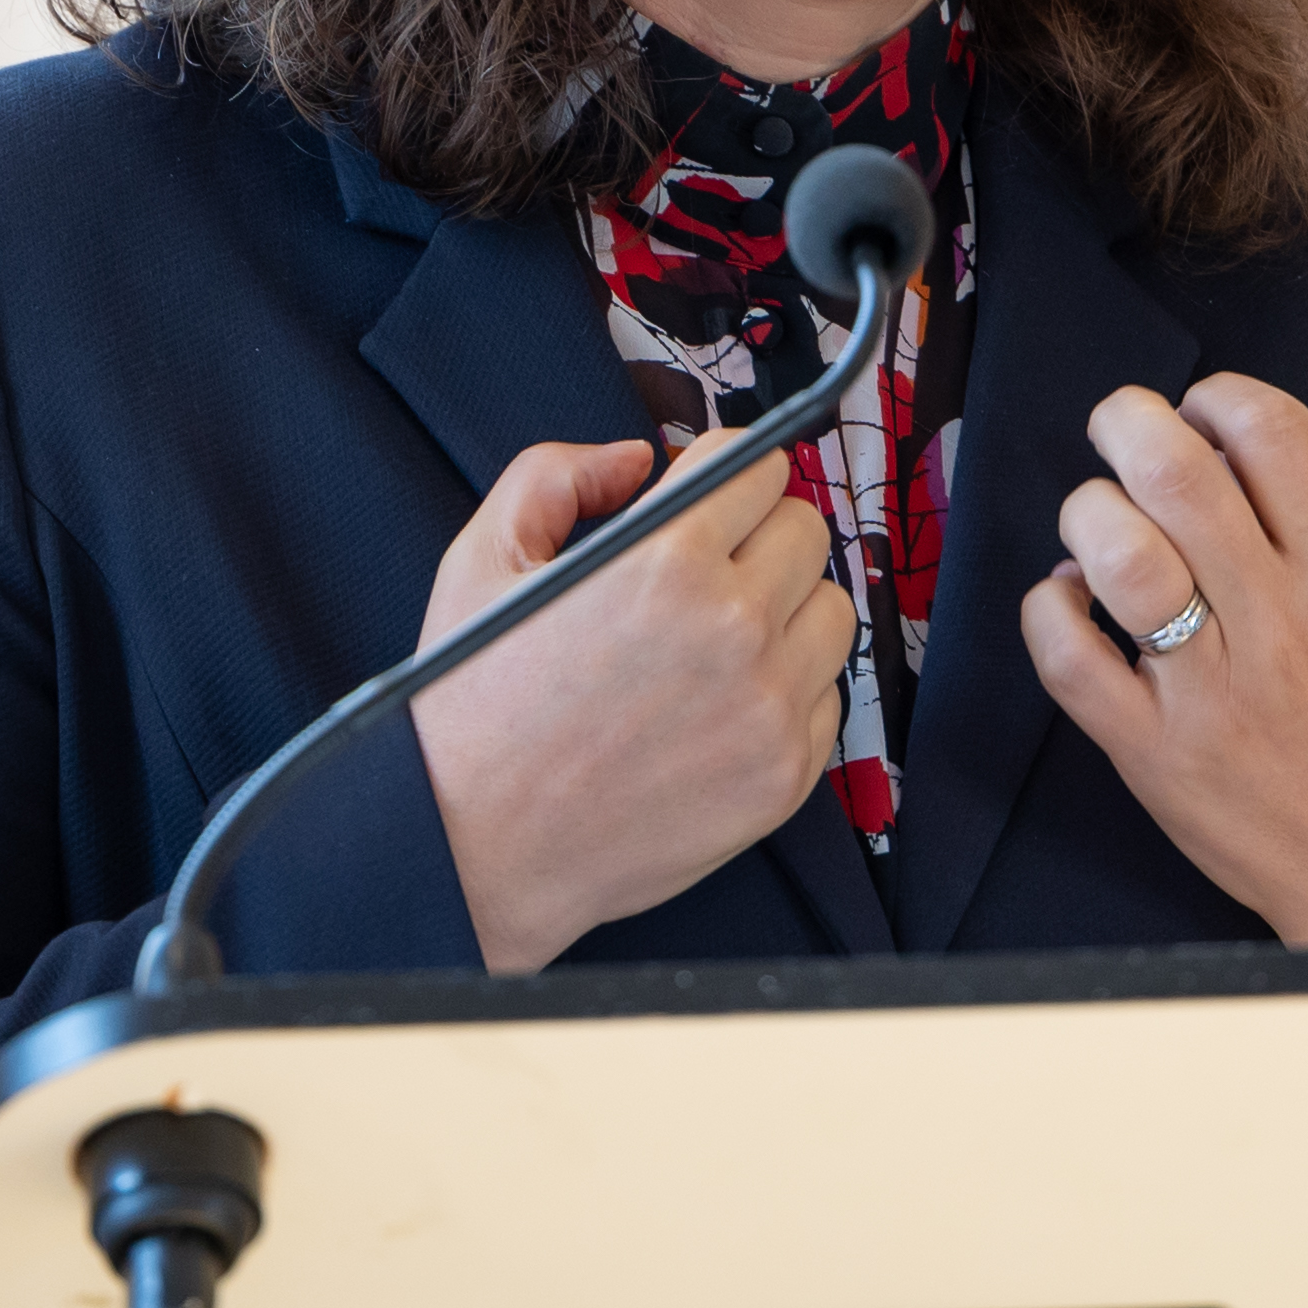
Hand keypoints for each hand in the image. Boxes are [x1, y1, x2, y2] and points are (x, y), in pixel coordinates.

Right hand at [412, 435, 853, 970]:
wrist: (476, 847)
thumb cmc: (474, 705)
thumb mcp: (484, 559)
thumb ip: (557, 476)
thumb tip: (637, 459)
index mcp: (666, 561)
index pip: (760, 466)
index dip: (727, 473)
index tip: (708, 496)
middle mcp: (734, 628)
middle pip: (806, 529)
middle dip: (757, 533)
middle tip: (707, 566)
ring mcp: (769, 707)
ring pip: (832, 609)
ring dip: (786, 609)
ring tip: (717, 637)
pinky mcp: (786, 775)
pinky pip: (828, 696)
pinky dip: (789, 689)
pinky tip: (722, 702)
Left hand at [1018, 375, 1307, 945]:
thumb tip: (1228, 447)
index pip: (1269, 431)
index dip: (1216, 396)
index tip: (1201, 411)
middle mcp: (1282, 625)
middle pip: (1174, 470)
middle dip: (1127, 421)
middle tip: (1119, 426)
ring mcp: (1211, 694)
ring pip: (1116, 554)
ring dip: (1090, 511)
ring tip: (1100, 519)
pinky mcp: (1155, 756)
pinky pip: (1069, 658)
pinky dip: (1052, 606)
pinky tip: (1073, 597)